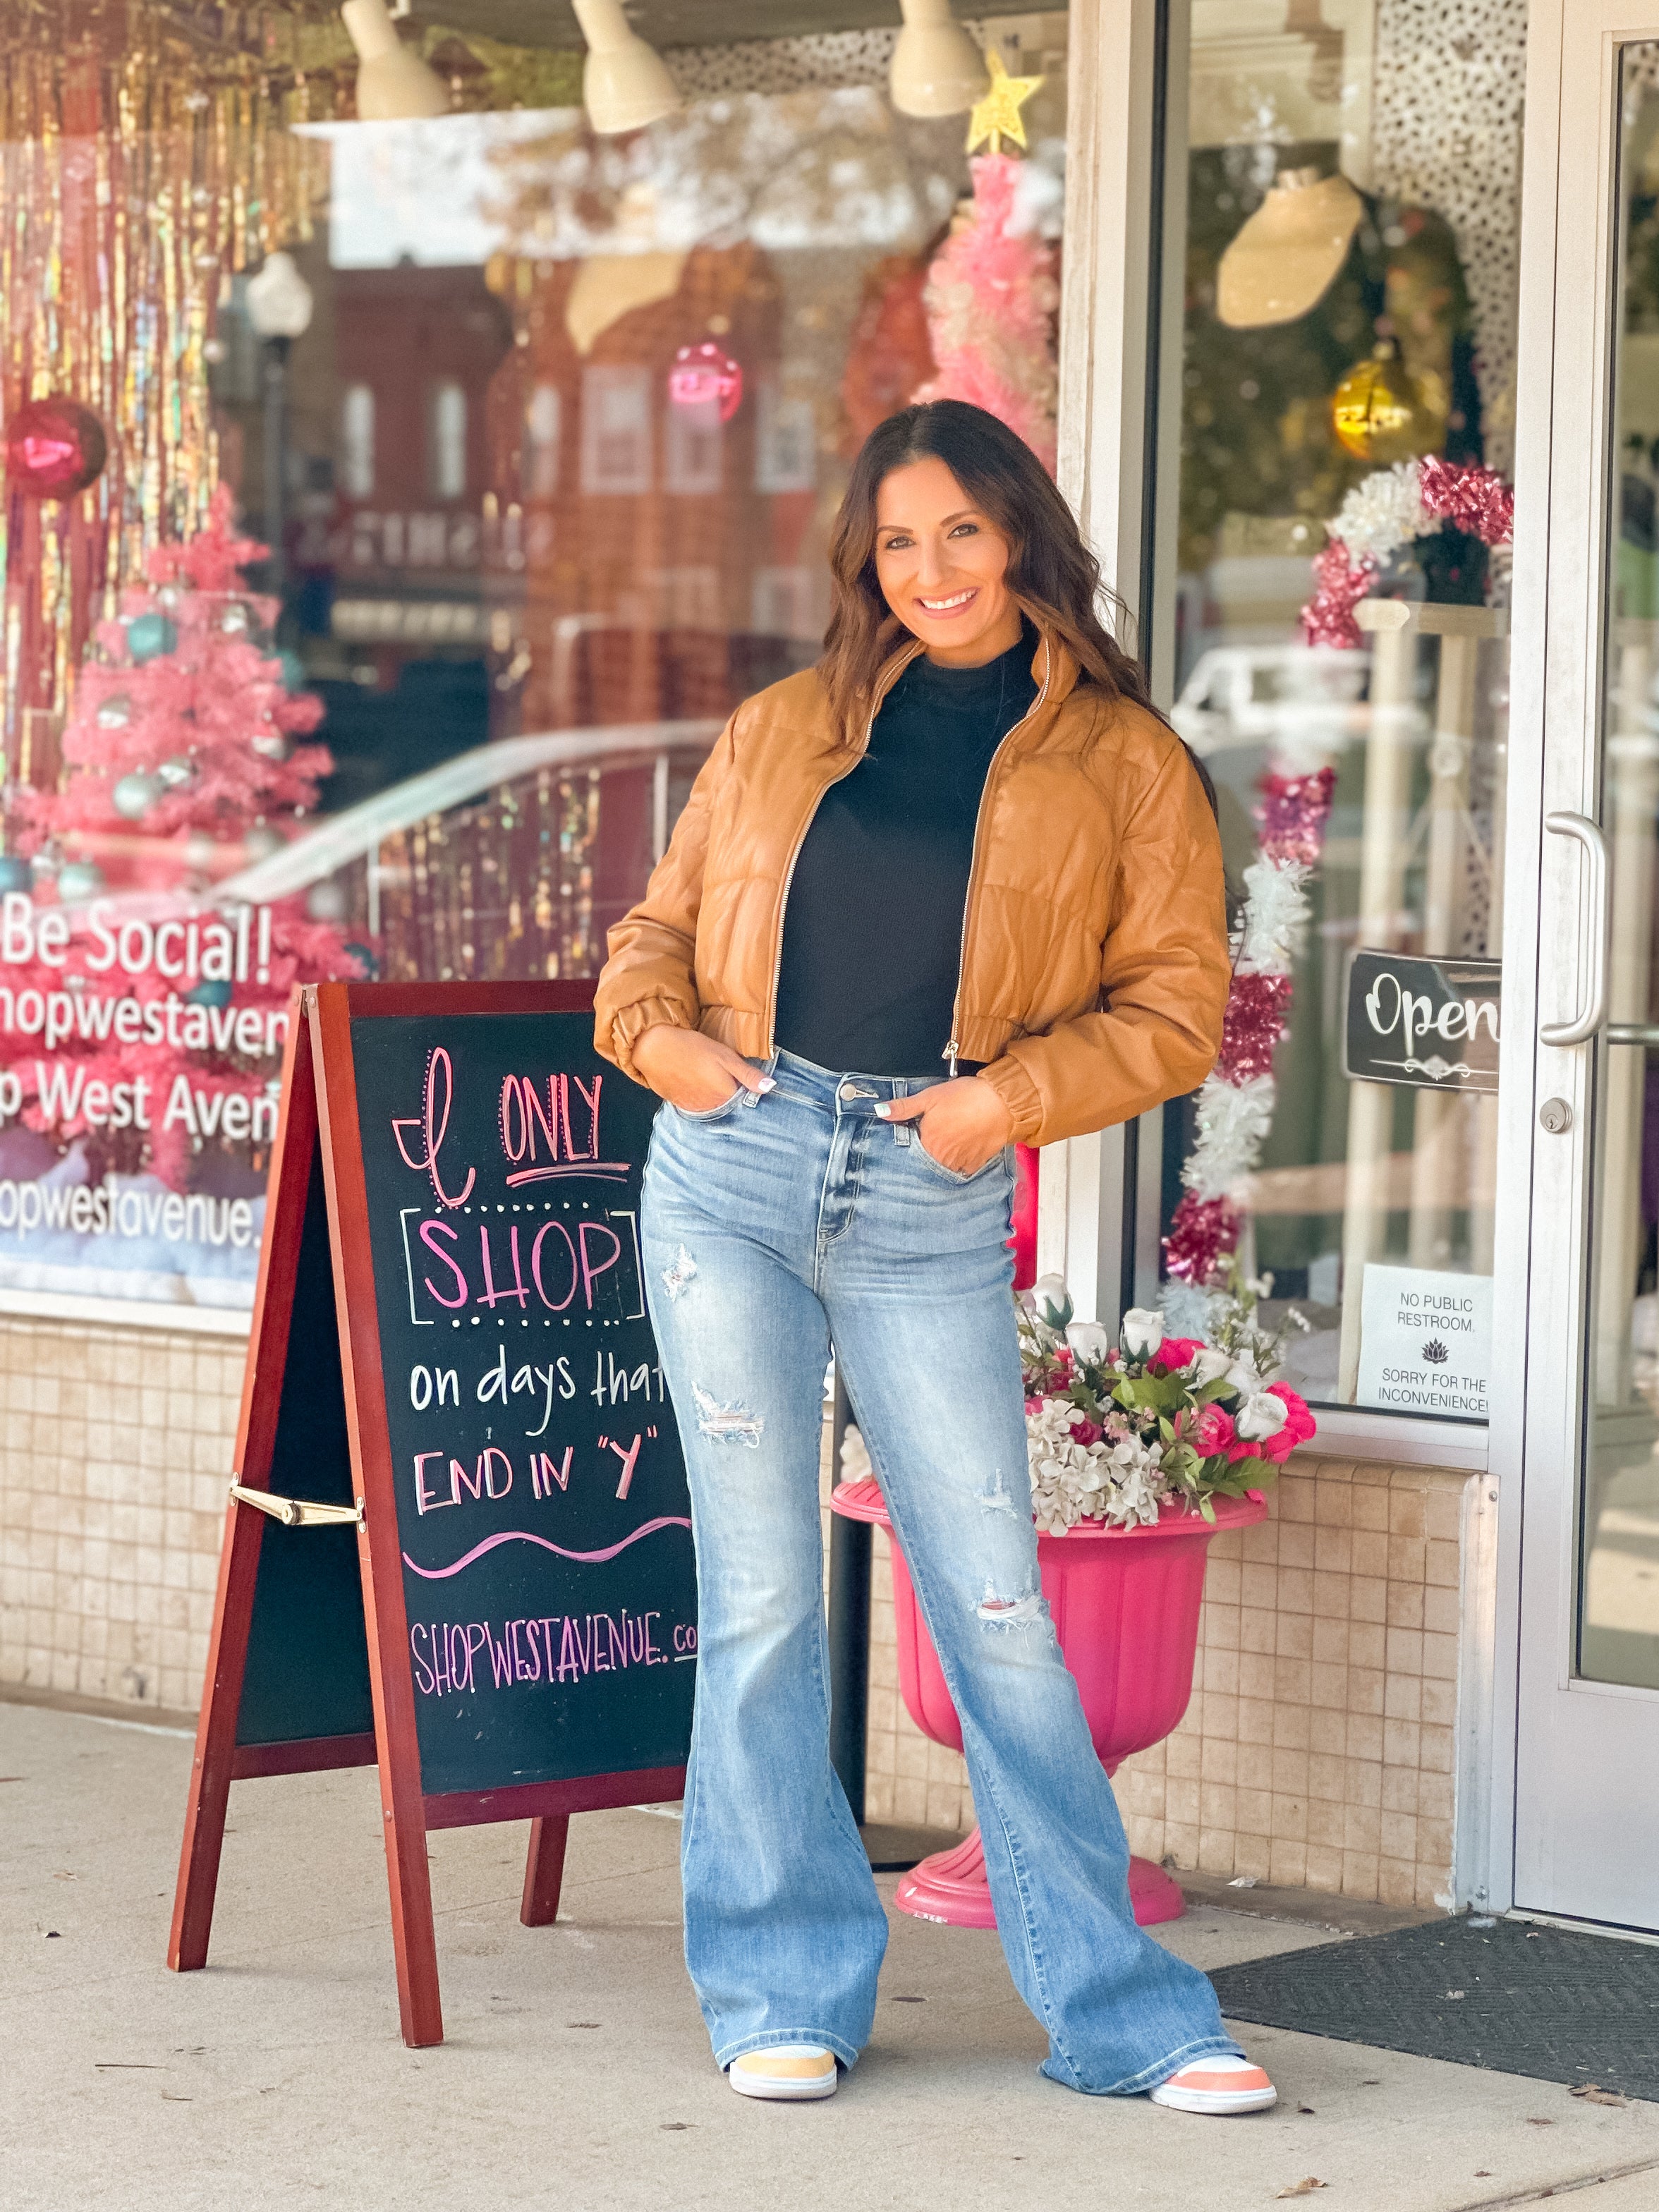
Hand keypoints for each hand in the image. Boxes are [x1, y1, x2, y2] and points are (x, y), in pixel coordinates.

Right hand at [633, 1024, 771, 1113]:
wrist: (654, 1047)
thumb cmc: (692, 1048)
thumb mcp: (726, 1057)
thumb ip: (748, 1075)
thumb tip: (771, 1087)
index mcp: (726, 1095)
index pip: (743, 1098)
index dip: (742, 1085)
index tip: (735, 1074)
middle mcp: (711, 1107)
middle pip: (727, 1103)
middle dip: (726, 1091)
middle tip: (715, 1071)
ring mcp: (694, 1108)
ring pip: (711, 1105)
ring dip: (711, 1095)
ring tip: (702, 1075)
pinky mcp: (679, 1105)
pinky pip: (694, 1104)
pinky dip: (696, 1095)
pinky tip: (691, 1080)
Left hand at [877, 1076, 1013, 1175]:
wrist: (1002, 1102)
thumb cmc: (964, 1096)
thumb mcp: (930, 1097)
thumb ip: (904, 1107)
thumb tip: (879, 1111)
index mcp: (927, 1143)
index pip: (911, 1149)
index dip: (915, 1138)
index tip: (922, 1129)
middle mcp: (941, 1159)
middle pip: (928, 1159)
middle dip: (930, 1148)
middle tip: (941, 1130)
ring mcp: (960, 1164)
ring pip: (945, 1165)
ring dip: (945, 1155)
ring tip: (953, 1136)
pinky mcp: (977, 1164)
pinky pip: (963, 1168)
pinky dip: (962, 1160)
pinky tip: (965, 1145)